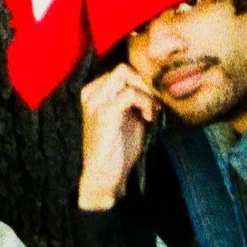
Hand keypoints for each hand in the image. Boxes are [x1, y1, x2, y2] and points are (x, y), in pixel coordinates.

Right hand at [78, 58, 160, 209]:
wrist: (105, 177)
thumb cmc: (118, 149)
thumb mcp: (128, 118)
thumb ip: (135, 100)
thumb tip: (155, 85)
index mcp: (93, 93)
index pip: (121, 71)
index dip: (142, 81)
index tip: (155, 100)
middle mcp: (90, 93)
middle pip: (123, 69)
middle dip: (145, 83)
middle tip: (156, 102)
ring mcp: (95, 102)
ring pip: (125, 76)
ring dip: (145, 92)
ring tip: (152, 110)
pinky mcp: (104, 113)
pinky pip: (129, 94)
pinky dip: (144, 102)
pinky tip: (148, 118)